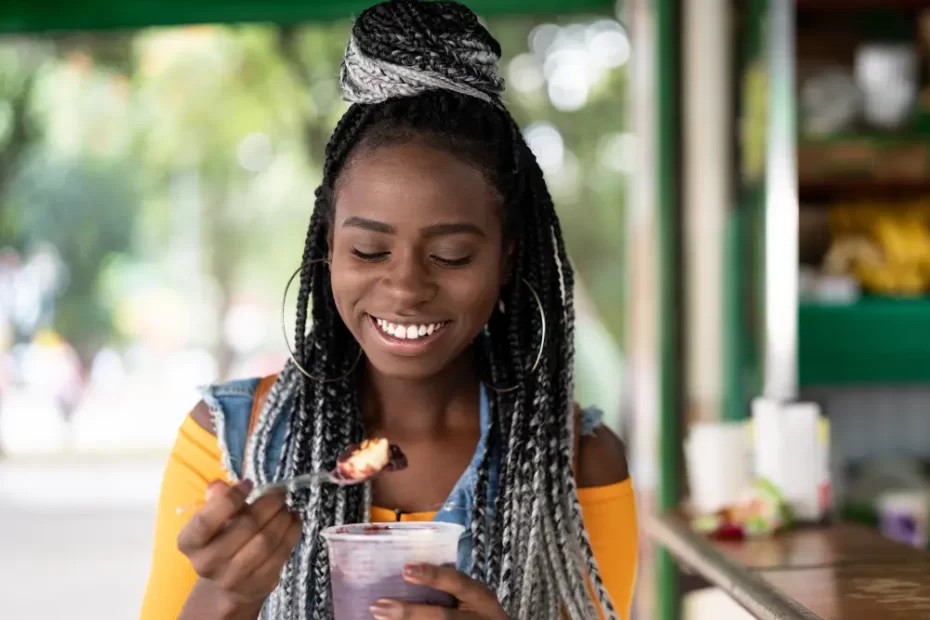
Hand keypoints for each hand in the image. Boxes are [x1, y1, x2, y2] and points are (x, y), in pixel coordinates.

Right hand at [177, 479, 301, 608]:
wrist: (227, 584)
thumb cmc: (220, 540)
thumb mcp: (214, 520)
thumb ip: (217, 501)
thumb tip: (219, 486)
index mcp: (190, 543)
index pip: (206, 521)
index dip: (230, 499)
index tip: (249, 484)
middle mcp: (206, 564)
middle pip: (245, 528)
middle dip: (267, 505)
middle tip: (279, 494)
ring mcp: (232, 578)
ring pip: (265, 542)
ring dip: (282, 519)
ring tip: (286, 507)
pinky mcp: (258, 585)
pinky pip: (280, 555)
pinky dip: (291, 533)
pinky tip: (294, 521)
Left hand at [369, 563, 507, 618]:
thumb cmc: (480, 614)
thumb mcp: (475, 598)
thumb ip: (453, 586)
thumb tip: (416, 570)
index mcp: (482, 599)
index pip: (459, 583)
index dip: (434, 576)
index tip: (405, 569)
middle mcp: (476, 619)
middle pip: (443, 617)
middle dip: (410, 613)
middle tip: (379, 606)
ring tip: (379, 616)